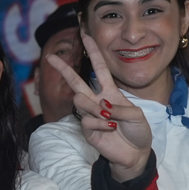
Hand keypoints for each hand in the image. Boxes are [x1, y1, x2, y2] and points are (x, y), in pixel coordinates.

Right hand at [46, 32, 152, 179]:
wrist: (136, 153)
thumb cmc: (138, 131)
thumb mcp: (137, 114)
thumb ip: (120, 108)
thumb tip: (102, 106)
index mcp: (110, 92)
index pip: (99, 68)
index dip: (93, 52)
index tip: (85, 35)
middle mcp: (97, 101)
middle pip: (76, 81)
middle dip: (63, 69)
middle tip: (50, 57)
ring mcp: (91, 115)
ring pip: (80, 100)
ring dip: (95, 107)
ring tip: (109, 117)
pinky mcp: (87, 130)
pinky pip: (88, 119)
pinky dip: (101, 123)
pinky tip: (110, 128)